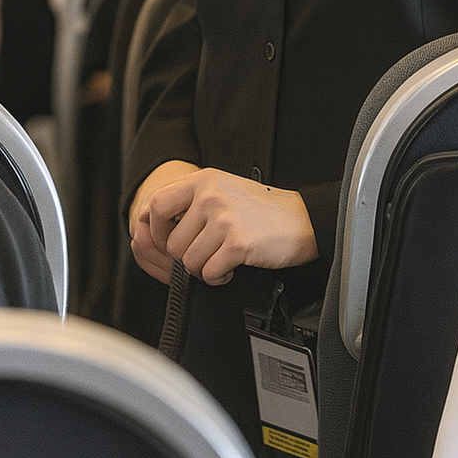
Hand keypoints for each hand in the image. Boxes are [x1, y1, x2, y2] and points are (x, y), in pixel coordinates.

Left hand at [130, 163, 318, 285]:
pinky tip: (231, 267)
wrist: (303, 220)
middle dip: (182, 257)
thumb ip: (192, 200)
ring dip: (202, 269)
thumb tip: (155, 224)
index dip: (155, 229)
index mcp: (204, 180)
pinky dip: (218, 277)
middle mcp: (211, 196)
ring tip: (221, 259)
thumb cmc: (263, 210)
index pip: (156, 204)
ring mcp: (224, 219)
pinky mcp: (238, 243)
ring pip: (187, 261)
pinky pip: (208, 273)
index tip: (168, 241)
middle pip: (170, 241)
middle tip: (201, 255)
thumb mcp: (224, 189)